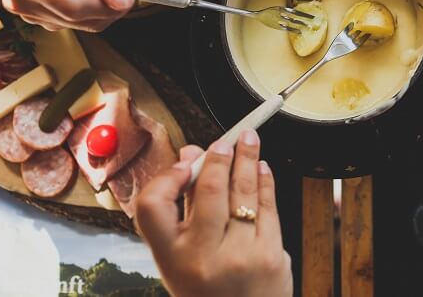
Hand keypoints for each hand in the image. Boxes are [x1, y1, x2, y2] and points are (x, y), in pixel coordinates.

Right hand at [135, 130, 292, 296]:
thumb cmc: (208, 289)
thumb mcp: (181, 259)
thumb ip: (183, 207)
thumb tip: (190, 156)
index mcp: (171, 258)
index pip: (152, 206)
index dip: (166, 177)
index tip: (183, 162)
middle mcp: (202, 257)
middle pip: (209, 190)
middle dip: (219, 157)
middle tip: (226, 140)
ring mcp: (240, 256)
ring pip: (244, 193)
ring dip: (248, 160)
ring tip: (249, 140)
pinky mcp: (270, 255)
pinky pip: (268, 207)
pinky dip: (265, 182)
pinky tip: (262, 168)